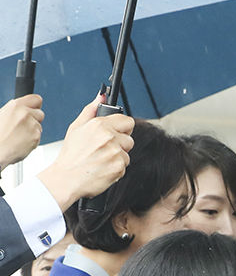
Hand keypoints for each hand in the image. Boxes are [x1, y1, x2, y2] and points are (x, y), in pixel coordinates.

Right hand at [0, 94, 43, 168]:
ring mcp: (32, 125)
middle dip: (35, 119)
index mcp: (15, 106)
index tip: (33, 109)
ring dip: (32, 131)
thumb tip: (23, 109)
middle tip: (23, 127)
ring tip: (18, 136)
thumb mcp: (2, 115)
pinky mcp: (36, 137)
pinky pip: (38, 137)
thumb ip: (14, 111)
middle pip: (40, 114)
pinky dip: (32, 140)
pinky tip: (21, 143)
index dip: (35, 105)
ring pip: (39, 127)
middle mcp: (25, 114)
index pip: (36, 99)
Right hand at [37, 95, 135, 210]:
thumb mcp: (76, 128)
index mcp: (99, 125)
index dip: (123, 127)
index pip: (127, 121)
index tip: (117, 132)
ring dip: (118, 156)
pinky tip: (103, 167)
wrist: (66, 179)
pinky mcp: (119, 167)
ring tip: (101, 159)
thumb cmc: (70, 155)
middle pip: (129, 138)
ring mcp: (115, 153)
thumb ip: (91, 110)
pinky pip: (125, 165)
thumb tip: (101, 96)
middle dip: (120, 143)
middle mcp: (109, 137)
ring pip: (127, 153)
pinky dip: (116, 168)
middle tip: (104, 149)